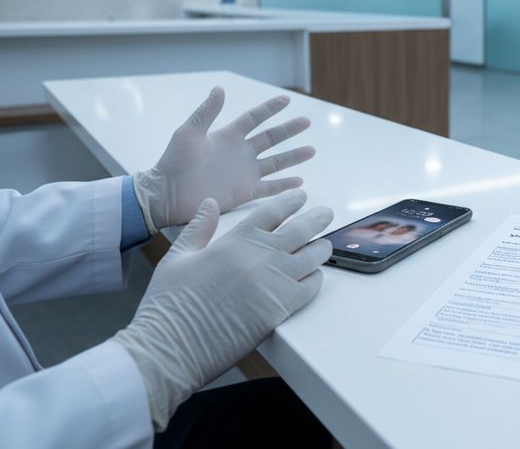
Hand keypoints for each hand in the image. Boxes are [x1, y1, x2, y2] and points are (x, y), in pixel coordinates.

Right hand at [114, 190, 333, 429]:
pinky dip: (316, 280)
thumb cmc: (168, 304)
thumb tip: (210, 203)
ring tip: (325, 245)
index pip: (273, 211)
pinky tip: (314, 277)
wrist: (170, 347)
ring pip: (311, 258)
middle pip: (301, 230)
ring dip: (321, 249)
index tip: (301, 197)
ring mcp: (273, 282)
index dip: (291, 201)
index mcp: (235, 240)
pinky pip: (309, 288)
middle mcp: (260, 256)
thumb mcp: (178, 257)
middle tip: (327, 214)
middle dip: (317, 219)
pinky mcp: (280, 309)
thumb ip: (199, 228)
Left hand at [134, 86, 314, 231]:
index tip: (286, 99)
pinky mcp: (244, 192)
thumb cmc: (173, 162)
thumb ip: (206, 112)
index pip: (254, 118)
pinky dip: (284, 186)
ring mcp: (244, 173)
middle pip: (271, 139)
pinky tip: (299, 182)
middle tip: (307, 122)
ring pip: (276, 162)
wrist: (166, 194)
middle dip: (289, 130)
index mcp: (228, 136)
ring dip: (293, 157)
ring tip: (311, 150)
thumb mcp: (189, 132)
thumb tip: (220, 88)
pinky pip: (269, 188)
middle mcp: (240, 153)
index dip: (270, 109)